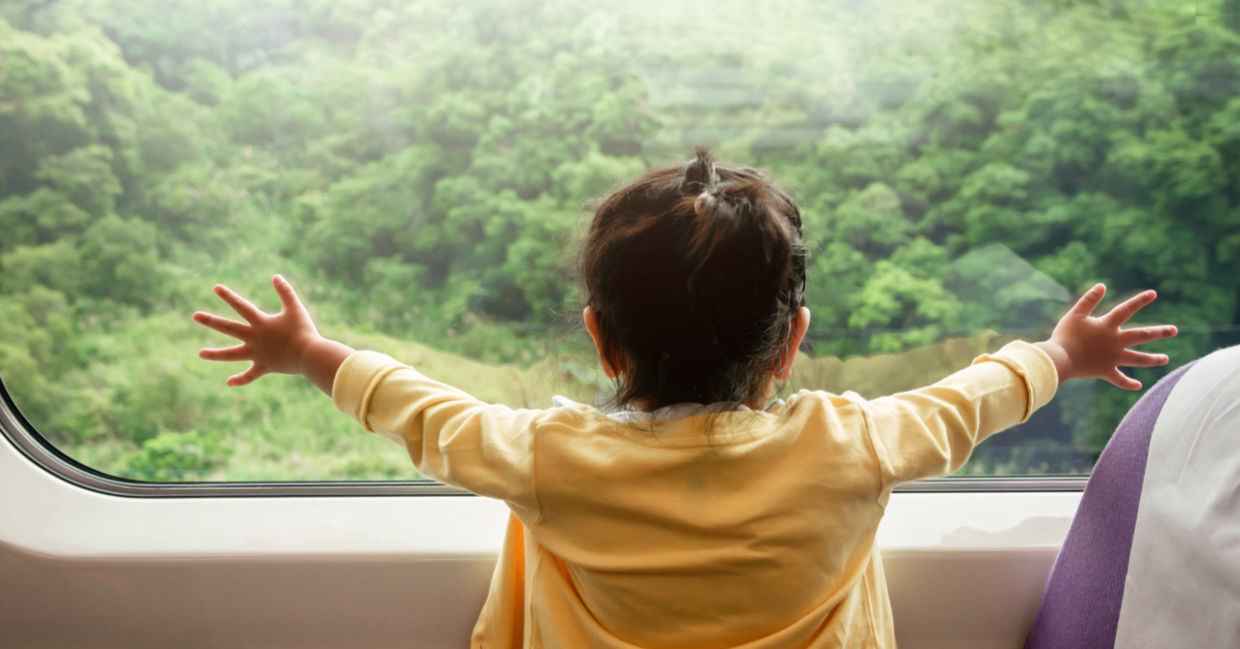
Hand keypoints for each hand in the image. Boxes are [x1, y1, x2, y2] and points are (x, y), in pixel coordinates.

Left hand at [194, 275, 320, 385]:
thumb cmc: (303, 330)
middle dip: (210, 321)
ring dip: (215, 354)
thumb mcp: (295, 308)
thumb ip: (285, 292)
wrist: (309, 355)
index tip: (215, 288)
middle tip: (195, 316)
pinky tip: (229, 382)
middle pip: (228, 328)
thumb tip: (275, 277)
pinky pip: (250, 375)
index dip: (228, 296)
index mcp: (261, 323)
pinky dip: (240, 379)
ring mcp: (257, 354)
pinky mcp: (264, 367)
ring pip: (231, 354)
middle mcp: (254, 338)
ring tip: (200, 353)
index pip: (241, 306)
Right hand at [1036, 284, 1177, 389]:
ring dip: (1153, 359)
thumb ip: (1089, 300)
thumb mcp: (1075, 314)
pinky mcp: (1105, 371)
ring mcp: (1112, 358)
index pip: (1127, 309)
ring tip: (1165, 358)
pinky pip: (1119, 379)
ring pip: (1137, 359)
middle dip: (1159, 332)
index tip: (1154, 294)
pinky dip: (1128, 383)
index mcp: (1107, 326)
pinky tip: (1138, 386)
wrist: (1060, 359)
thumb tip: (1102, 286)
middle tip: (1174, 330)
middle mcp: (1115, 342)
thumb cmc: (1065, 335)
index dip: (1140, 301)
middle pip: (1142, 336)